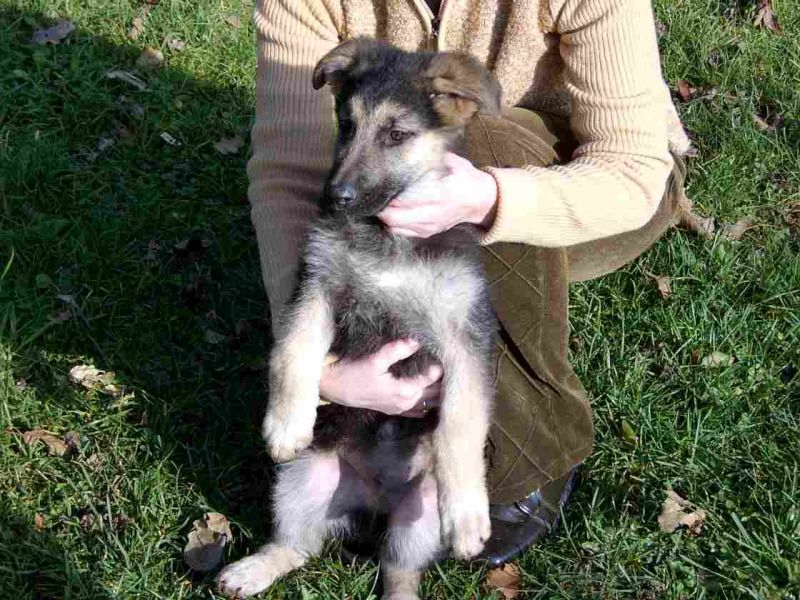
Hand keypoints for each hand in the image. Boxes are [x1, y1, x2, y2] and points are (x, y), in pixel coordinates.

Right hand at [319, 339, 442, 417]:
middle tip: (456, 368)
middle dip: (445, 383)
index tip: (448, 355)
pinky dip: (428, 404)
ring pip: (429, 404)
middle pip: (435, 395)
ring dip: (439, 394)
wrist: (336, 389)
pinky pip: (418, 411)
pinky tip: (433, 397)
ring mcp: (401, 409)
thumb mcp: (375, 359)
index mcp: (404, 391)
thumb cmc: (354, 373)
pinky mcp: (395, 409)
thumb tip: (416, 341)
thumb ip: (397, 350)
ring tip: (448, 381)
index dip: (440, 367)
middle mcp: (406, 403)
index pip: (431, 379)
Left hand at [378, 153, 497, 237]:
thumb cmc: (463, 177)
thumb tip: (409, 144)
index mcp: (438, 193)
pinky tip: (390, 213)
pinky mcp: (428, 232)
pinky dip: (393, 224)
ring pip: (396, 227)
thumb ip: (430, 156)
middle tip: (371, 196)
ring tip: (378, 204)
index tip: (375, 184)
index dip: (386, 194)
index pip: (403, 199)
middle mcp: (432, 213)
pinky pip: (403, 233)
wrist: (479, 200)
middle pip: (395, 217)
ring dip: (384, 217)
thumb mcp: (451, 161)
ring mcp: (430, 226)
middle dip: (380, 208)